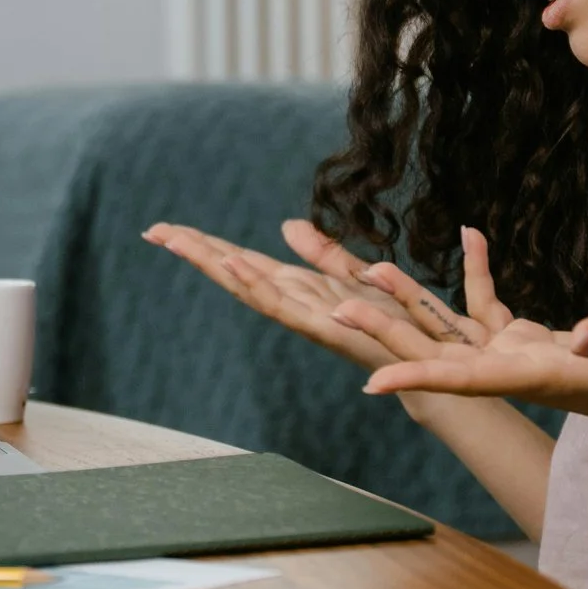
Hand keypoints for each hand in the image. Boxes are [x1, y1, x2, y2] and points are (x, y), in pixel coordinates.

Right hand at [144, 218, 430, 370]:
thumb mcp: (359, 275)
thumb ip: (322, 253)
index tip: (167, 228)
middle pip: (235, 272)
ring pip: (248, 288)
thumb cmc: (402, 322)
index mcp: (302, 288)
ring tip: (178, 240)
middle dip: (195, 252)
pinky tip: (231, 263)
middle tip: (152, 230)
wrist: (435, 364)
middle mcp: (296, 304)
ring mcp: (305, 318)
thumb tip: (285, 224)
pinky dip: (255, 283)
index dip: (207, 245)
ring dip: (214, 264)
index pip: (244, 262)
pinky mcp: (324, 329)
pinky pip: (283, 304)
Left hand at [337, 228, 587, 451]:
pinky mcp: (527, 340)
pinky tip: (471, 235)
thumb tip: (584, 331)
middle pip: (439, 352)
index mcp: (534, 377)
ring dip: (412, 301)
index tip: (371, 378)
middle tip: (336, 311)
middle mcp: (513, 370)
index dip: (417, 375)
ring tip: (370, 268)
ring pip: (451, 328)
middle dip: (388, 333)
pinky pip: (489, 304)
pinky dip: (478, 271)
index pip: (464, 380)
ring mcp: (516, 355)